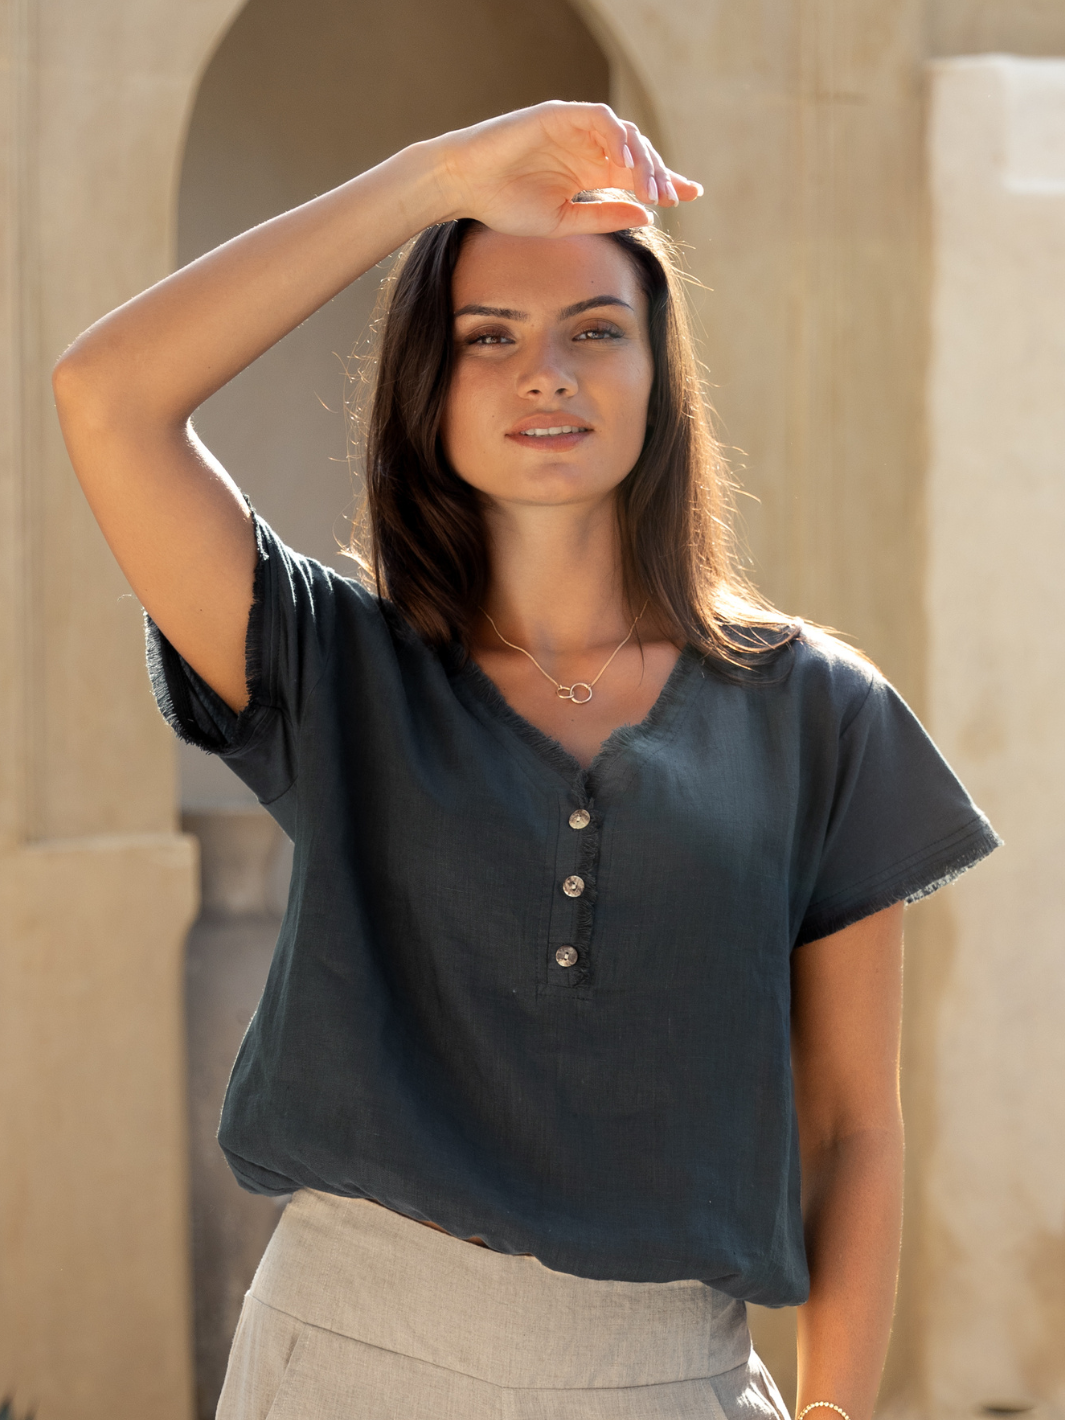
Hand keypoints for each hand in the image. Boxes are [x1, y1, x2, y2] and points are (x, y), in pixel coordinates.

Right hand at [432, 101, 701, 237]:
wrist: (465, 187)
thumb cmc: (504, 206)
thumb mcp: (564, 222)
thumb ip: (604, 217)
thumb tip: (648, 216)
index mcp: (588, 172)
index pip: (636, 174)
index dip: (666, 181)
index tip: (692, 194)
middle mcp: (587, 148)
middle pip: (638, 155)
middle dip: (659, 175)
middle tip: (671, 198)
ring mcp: (574, 129)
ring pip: (625, 135)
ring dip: (642, 160)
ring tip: (650, 186)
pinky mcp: (560, 115)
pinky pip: (601, 119)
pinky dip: (618, 138)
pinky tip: (625, 164)